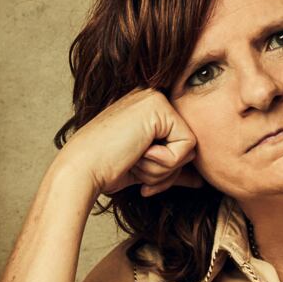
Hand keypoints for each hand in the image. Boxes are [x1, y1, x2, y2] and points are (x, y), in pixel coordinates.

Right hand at [53, 88, 203, 198]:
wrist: (82, 170)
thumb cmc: (106, 170)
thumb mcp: (146, 169)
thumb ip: (172, 169)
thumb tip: (200, 180)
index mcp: (146, 109)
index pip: (179, 144)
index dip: (166, 172)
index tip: (142, 183)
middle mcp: (152, 98)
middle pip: (188, 146)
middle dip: (167, 171)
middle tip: (137, 168)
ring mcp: (155, 98)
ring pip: (190, 147)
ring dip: (164, 169)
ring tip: (136, 161)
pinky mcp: (160, 106)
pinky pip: (187, 146)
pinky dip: (166, 162)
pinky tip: (140, 154)